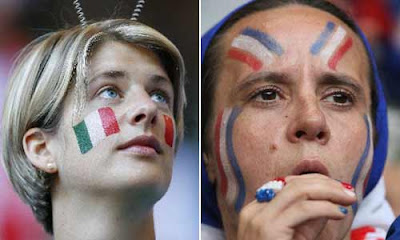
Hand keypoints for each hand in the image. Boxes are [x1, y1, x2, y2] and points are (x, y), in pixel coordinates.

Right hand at [237, 174, 355, 239]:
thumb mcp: (296, 238)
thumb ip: (308, 220)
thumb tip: (331, 202)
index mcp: (256, 210)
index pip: (287, 185)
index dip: (314, 182)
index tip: (337, 189)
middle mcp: (254, 210)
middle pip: (292, 183)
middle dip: (324, 183)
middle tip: (347, 192)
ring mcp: (259, 217)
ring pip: (298, 190)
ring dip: (328, 191)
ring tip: (347, 199)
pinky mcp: (268, 227)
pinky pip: (303, 209)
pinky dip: (325, 207)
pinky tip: (339, 213)